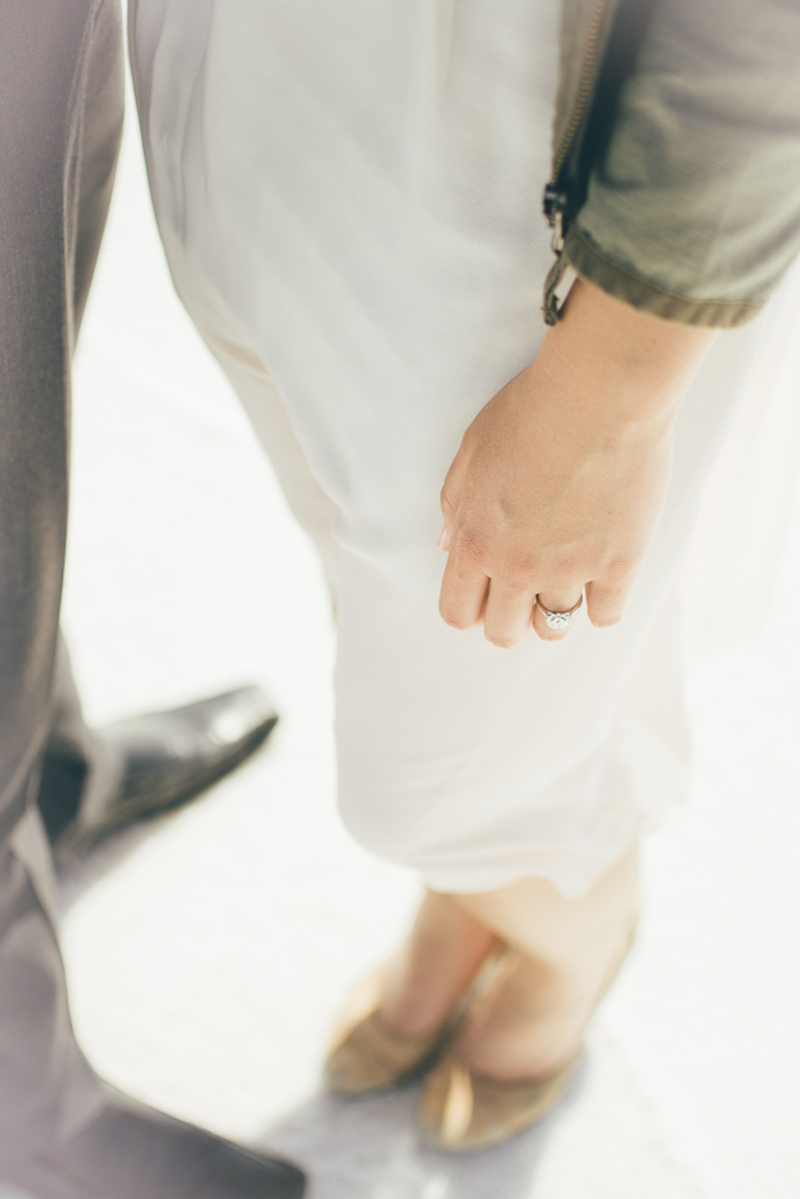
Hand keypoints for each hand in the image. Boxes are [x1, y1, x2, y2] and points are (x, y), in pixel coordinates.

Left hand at [438, 280, 713, 645]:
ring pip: (554, 629)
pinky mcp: (619, 565)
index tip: (484, 597)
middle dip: (509, 619)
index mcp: (475, 543)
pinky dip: (602, 603)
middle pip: (504, 633)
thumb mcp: (472, 451)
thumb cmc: (530, 411)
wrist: (600, 392)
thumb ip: (456, 505)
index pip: (457, 612)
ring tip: (564, 583)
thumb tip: (448, 547)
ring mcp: (570, 571)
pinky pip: (606, 616)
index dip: (469, 610)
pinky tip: (602, 577)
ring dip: (553, 611)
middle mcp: (517, 567)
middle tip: (523, 594)